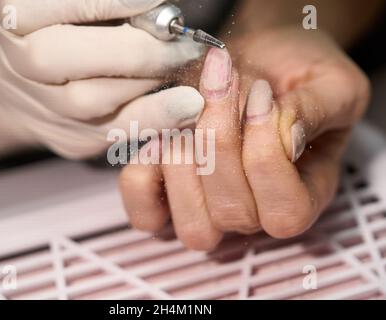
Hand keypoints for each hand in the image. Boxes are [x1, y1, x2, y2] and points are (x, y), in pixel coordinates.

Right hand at [0, 0, 203, 157]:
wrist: (2, 88)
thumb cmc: (39, 31)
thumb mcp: (51, 4)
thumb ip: (95, 4)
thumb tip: (152, 5)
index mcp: (11, 15)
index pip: (57, 4)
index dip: (110, 2)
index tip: (154, 0)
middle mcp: (19, 63)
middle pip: (71, 59)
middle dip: (137, 50)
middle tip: (181, 43)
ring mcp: (41, 108)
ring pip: (93, 101)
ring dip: (147, 83)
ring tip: (181, 64)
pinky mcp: (67, 139)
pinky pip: (112, 133)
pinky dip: (154, 119)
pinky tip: (187, 106)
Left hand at [119, 27, 369, 249]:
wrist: (261, 58)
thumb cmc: (297, 73)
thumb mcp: (330, 83)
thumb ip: (316, 111)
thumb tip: (284, 138)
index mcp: (305, 195)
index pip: (285, 213)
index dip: (265, 157)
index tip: (261, 95)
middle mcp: (255, 213)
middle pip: (232, 212)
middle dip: (220, 139)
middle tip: (223, 81)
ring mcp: (209, 210)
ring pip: (193, 224)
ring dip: (183, 157)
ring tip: (189, 107)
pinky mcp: (168, 198)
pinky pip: (146, 214)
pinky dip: (143, 177)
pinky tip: (159, 137)